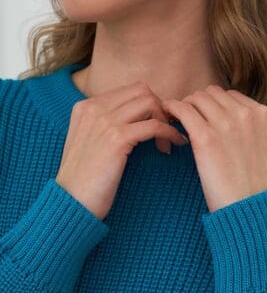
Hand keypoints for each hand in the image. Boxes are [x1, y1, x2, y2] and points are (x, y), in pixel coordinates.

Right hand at [55, 81, 188, 219]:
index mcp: (86, 107)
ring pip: (149, 103)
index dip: (151, 105)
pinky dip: (168, 133)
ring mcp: (104, 121)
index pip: (130, 90)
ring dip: (166, 121)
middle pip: (142, 91)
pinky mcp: (116, 139)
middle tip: (167, 132)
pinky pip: (154, 125)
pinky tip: (170, 147)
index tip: (160, 125)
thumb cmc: (84, 180)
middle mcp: (94, 108)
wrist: (70, 202)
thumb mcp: (90, 144)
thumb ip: (106, 127)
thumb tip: (136, 121)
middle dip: (161, 109)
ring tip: (168, 142)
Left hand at [160, 87, 266, 212]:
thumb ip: (247, 128)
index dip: (213, 107)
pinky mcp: (206, 137)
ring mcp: (226, 124)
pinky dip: (171, 109)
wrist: (248, 208)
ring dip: (184, 107)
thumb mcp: (259, 148)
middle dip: (197, 105)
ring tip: (176, 122)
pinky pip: (182, 109)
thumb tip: (222, 117)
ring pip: (195, 98)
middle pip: (211, 94)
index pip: (229, 96)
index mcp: (261, 114)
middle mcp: (246, 114)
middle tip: (186, 120)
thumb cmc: (250, 185)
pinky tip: (167, 118)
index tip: (203, 119)